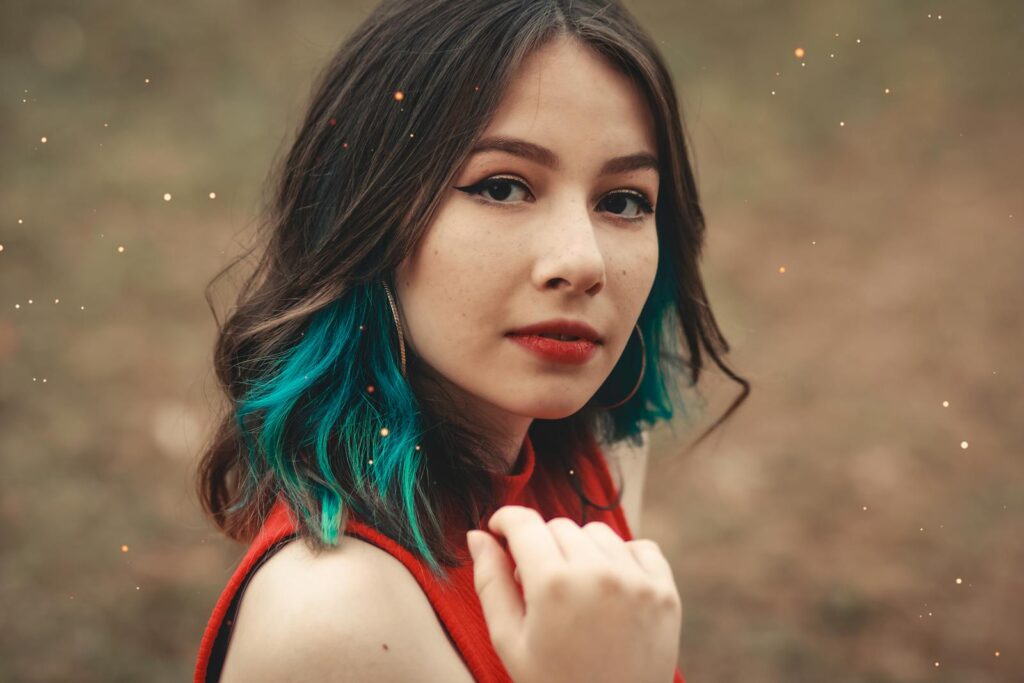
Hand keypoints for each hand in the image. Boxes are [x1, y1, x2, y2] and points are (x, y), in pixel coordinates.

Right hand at [467, 505, 681, 682]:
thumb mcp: (508, 640)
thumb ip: (490, 582)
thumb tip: (478, 535)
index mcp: (553, 585)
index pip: (524, 523)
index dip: (506, 521)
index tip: (501, 530)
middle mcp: (598, 574)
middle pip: (558, 526)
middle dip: (542, 547)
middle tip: (540, 585)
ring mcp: (637, 581)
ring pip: (597, 533)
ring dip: (581, 551)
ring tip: (576, 591)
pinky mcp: (665, 592)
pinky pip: (640, 547)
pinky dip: (623, 559)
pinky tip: (610, 590)